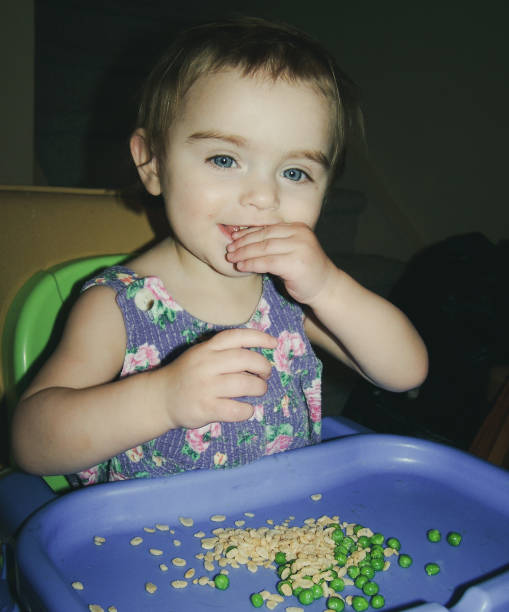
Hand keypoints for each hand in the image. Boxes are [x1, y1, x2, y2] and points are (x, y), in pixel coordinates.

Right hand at [161, 328, 276, 428]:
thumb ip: (223, 351)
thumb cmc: (187, 375)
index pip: (236, 336)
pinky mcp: (206, 408)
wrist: (161, 398)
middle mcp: (207, 364)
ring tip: (258, 390)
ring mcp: (206, 386)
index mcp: (207, 348)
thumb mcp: (201, 354)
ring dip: (259, 388)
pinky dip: (247, 410)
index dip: (259, 337)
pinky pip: (236, 409)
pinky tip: (247, 409)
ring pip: (245, 384)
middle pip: (246, 359)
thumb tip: (258, 355)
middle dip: (263, 367)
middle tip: (265, 374)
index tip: (274, 343)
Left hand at [226, 222, 333, 303]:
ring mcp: (299, 248)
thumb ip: (275, 244)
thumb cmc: (305, 271)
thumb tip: (245, 240)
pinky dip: (251, 264)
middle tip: (229, 248)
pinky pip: (267, 262)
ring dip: (244, 253)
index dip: (249, 232)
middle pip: (264, 236)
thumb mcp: (292, 250)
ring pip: (264, 248)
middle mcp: (300, 234)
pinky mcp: (295, 264)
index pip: (268, 228)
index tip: (234, 237)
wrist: (326, 288)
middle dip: (244, 242)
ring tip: (232, 258)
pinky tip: (241, 266)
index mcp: (298, 228)